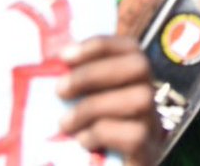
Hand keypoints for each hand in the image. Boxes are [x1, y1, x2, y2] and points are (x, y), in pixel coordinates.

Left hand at [58, 35, 160, 165]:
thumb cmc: (79, 148)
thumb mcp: (76, 110)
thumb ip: (70, 89)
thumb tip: (47, 64)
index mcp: (131, 85)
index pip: (130, 48)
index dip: (99, 45)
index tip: (64, 56)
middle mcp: (148, 100)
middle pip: (140, 66)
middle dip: (95, 72)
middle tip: (61, 90)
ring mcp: (152, 128)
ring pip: (140, 98)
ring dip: (94, 106)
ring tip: (65, 123)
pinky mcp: (147, 154)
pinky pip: (135, 134)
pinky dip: (102, 133)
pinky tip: (82, 142)